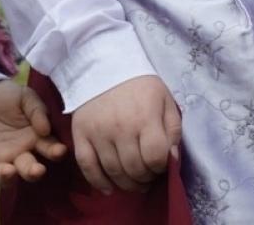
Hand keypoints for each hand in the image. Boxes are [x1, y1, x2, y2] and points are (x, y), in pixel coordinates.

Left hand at [0, 79, 67, 184]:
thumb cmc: (5, 96)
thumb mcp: (25, 96)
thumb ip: (37, 110)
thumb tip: (46, 130)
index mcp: (33, 139)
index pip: (48, 149)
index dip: (54, 152)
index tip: (59, 151)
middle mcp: (18, 154)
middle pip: (28, 170)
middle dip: (33, 172)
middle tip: (37, 170)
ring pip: (4, 178)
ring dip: (7, 177)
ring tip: (8, 171)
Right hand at [70, 75, 181, 194]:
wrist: (103, 64)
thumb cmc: (139, 85)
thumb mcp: (165, 100)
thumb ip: (173, 130)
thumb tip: (171, 160)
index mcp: (145, 117)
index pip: (155, 158)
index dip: (161, 167)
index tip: (160, 164)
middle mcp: (120, 127)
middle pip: (135, 169)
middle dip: (145, 178)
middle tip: (147, 175)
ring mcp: (98, 132)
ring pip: (113, 172)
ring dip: (126, 184)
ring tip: (133, 181)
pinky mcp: (80, 135)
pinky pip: (87, 167)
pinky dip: (98, 182)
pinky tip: (109, 189)